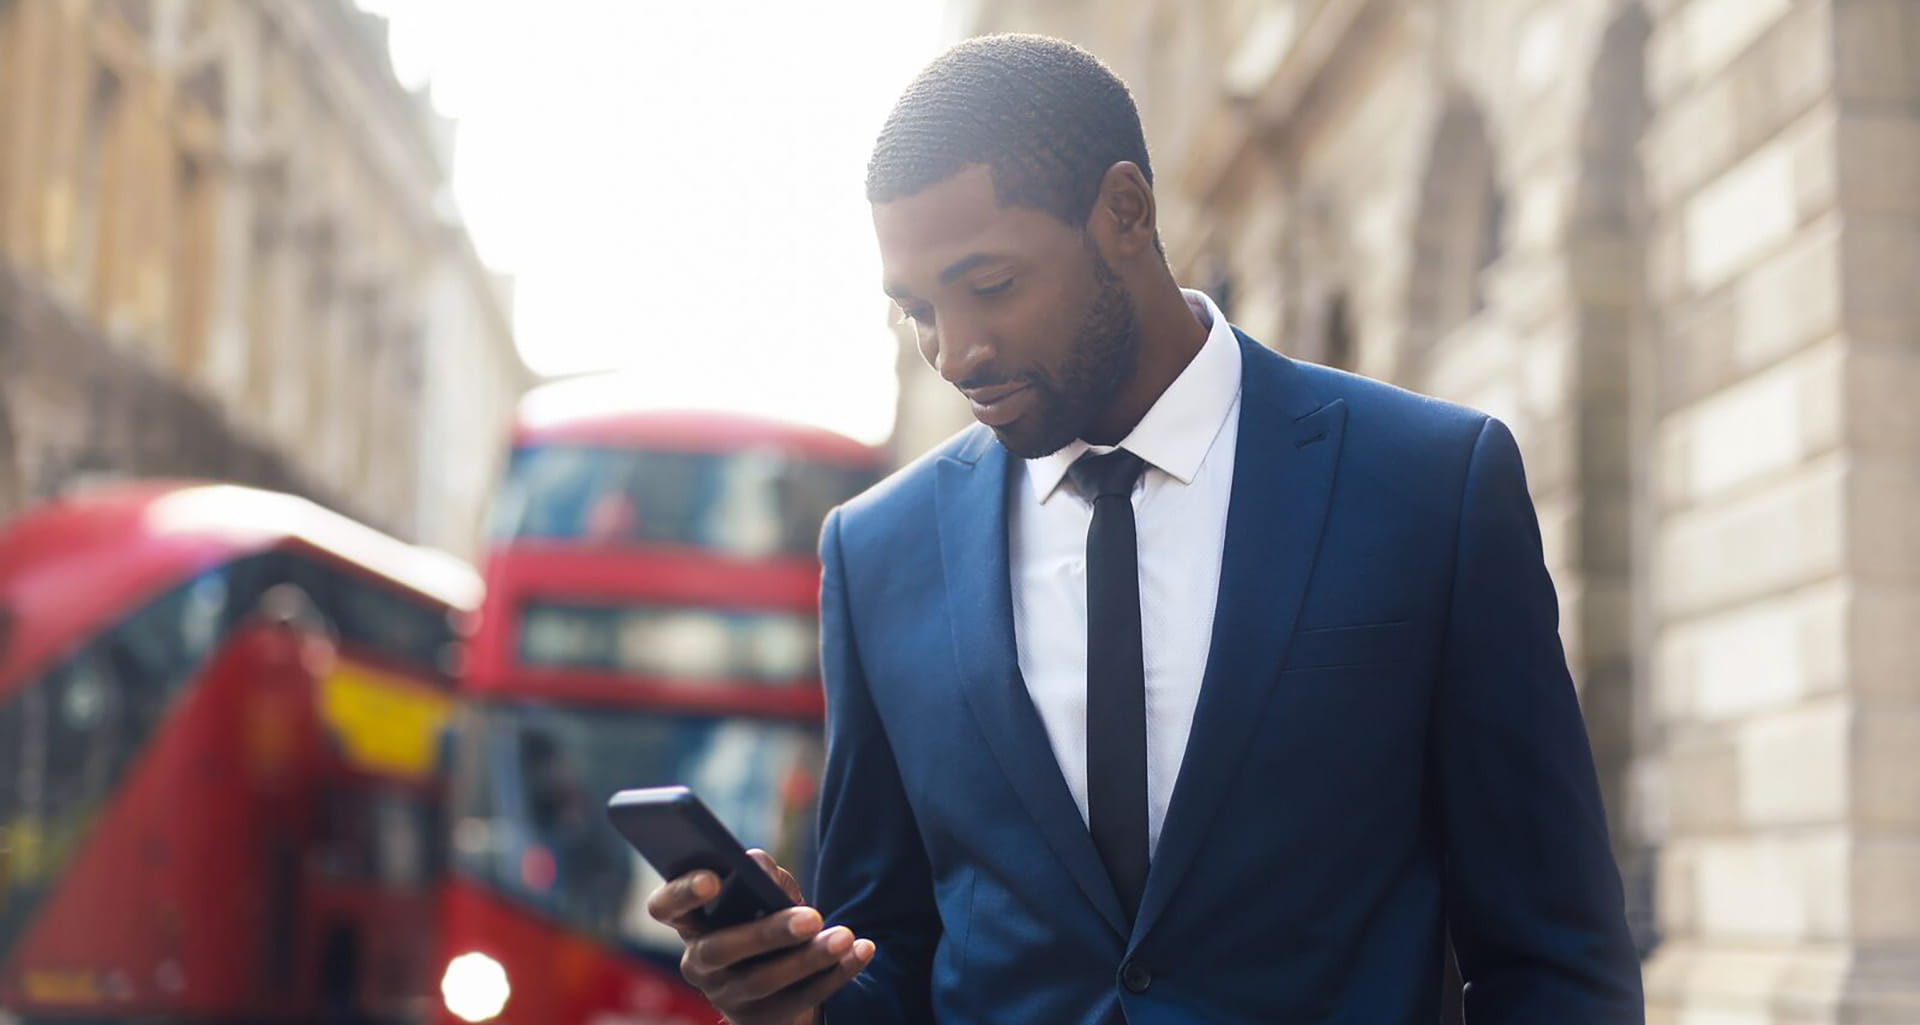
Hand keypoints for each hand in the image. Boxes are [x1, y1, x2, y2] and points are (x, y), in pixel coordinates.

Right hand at [647, 849, 875, 1024]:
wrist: (776, 987)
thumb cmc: (761, 921)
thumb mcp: (759, 897)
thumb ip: (758, 878)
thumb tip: (757, 865)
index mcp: (691, 924)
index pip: (664, 908)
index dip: (681, 894)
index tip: (712, 879)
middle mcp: (700, 964)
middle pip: (722, 950)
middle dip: (767, 934)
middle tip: (812, 917)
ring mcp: (729, 997)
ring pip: (764, 981)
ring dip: (809, 959)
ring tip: (845, 936)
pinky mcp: (765, 1020)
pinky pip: (803, 999)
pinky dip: (837, 973)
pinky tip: (862, 951)